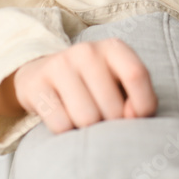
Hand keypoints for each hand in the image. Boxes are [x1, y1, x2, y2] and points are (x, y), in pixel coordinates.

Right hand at [2, 39, 157, 133]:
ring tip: (82, 117)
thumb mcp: (120, 84)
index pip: (136, 74)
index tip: (135, 117)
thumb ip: (140, 99)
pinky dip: (66, 131)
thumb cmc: (93, 84)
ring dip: (87, 129)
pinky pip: (61, 125)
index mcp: (113, 48)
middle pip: (112, 107)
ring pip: (87, 118)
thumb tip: (132, 115)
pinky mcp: (36, 84)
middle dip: (110, 122)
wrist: (42, 72)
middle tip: (101, 115)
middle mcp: (87, 51)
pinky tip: (63, 117)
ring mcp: (60, 65)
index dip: (142, 104)